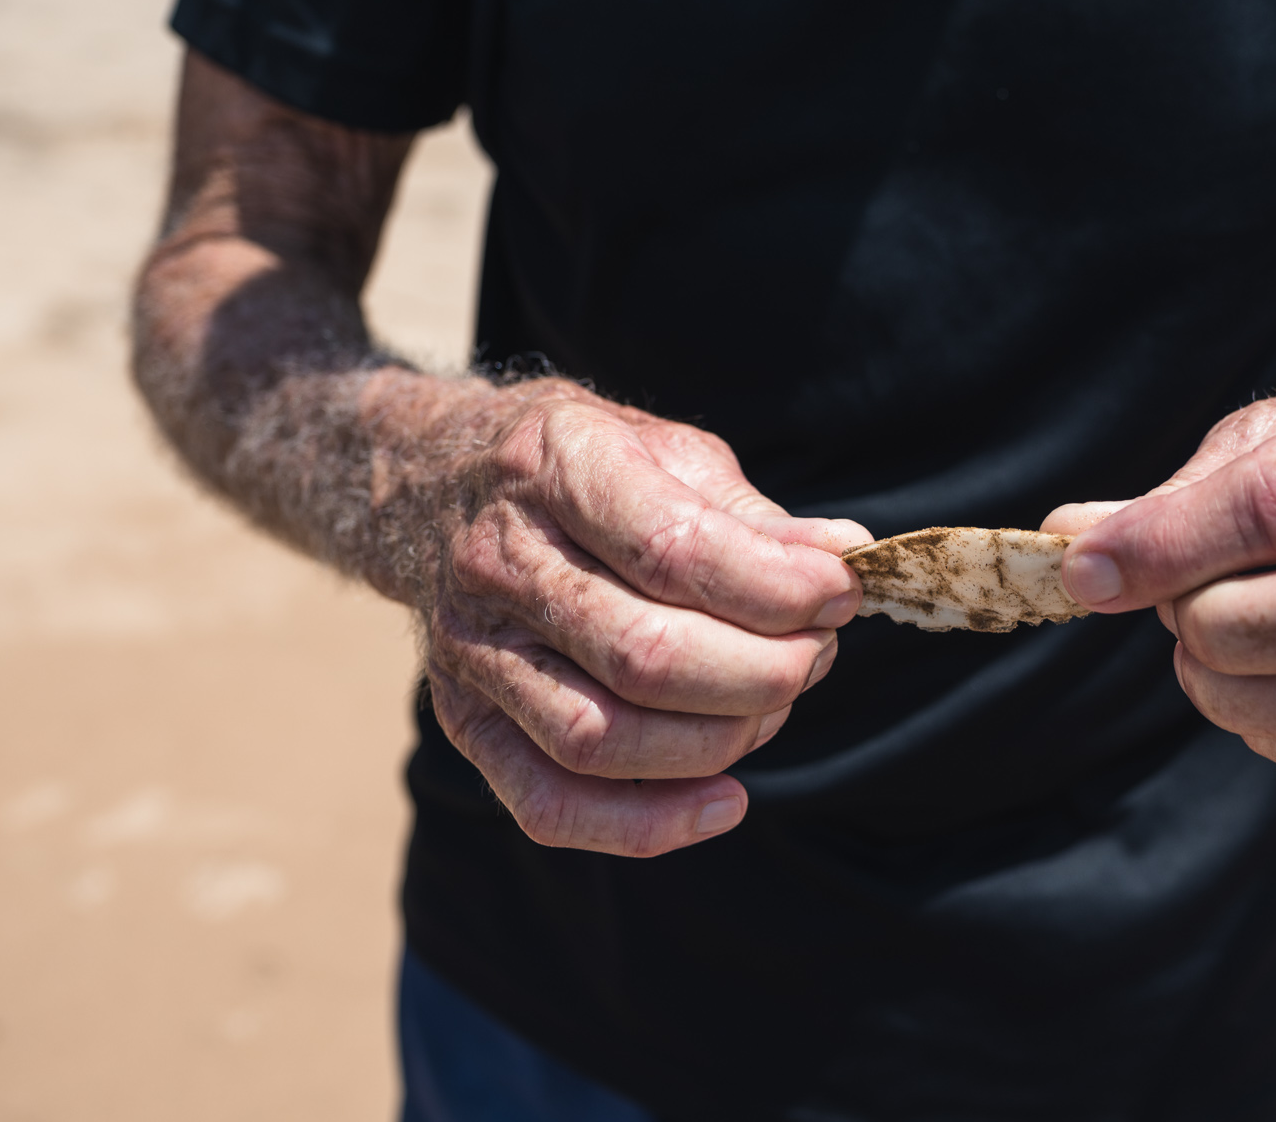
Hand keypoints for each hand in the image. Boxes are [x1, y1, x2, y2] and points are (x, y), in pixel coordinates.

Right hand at [421, 381, 869, 854]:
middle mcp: (499, 564)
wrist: (431, 482)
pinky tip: (725, 801)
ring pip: (603, 739)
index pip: (672, 552)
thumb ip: (752, 515)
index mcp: (553, 467)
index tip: (843, 593)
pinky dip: (647, 826)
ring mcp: (474, 653)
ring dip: (721, 740)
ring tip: (778, 702)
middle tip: (817, 652)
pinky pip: (550, 807)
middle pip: (644, 657)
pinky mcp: (466, 722)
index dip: (776, 588)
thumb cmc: (577, 464)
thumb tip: (844, 557)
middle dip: (764, 671)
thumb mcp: (663, 449)